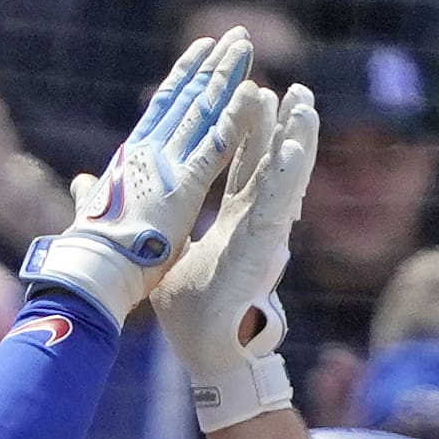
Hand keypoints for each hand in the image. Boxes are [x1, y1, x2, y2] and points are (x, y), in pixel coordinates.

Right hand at [17, 29, 255, 327]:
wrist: (91, 275)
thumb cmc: (92, 253)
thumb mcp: (94, 212)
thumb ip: (93, 192)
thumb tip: (82, 183)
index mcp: (130, 159)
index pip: (162, 108)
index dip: (184, 78)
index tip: (202, 52)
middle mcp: (147, 152)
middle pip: (186, 99)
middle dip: (212, 66)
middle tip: (235, 37)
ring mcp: (165, 166)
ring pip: (201, 111)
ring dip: (225, 77)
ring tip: (243, 46)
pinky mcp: (183, 188)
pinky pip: (215, 146)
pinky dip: (233, 119)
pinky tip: (251, 93)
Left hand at [148, 83, 318, 432]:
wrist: (204, 350)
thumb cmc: (191, 313)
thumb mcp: (168, 258)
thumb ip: (158, 230)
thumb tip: (134, 217)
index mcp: (235, 223)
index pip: (247, 168)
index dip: (252, 135)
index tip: (256, 98)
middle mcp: (256, 223)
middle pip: (271, 163)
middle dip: (280, 125)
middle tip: (292, 88)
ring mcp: (264, 234)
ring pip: (286, 177)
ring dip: (296, 138)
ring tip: (304, 102)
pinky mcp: (264, 248)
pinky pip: (279, 205)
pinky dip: (288, 175)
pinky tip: (294, 147)